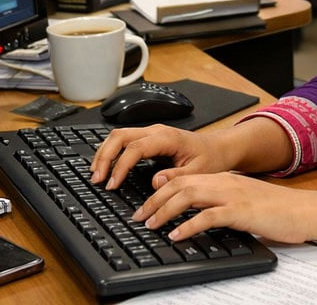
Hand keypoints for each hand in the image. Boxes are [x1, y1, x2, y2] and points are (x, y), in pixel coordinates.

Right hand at [89, 124, 236, 189]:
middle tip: (97, 179)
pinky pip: (124, 140)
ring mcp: (151, 133)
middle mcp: (156, 131)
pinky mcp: (149, 139)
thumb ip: (178, 178)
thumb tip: (155, 182)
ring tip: (96, 174)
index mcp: (168, 138)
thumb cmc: (211, 158)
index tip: (113, 184)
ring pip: (118, 135)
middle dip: (104, 156)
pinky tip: (106, 166)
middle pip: (120, 136)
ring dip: (104, 153)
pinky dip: (111, 152)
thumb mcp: (200, 172)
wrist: (220, 148)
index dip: (120, 166)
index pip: (135, 147)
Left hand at [134, 172, 316, 243]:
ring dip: (164, 210)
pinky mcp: (239, 211)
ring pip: (188, 196)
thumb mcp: (242, 200)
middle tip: (139, 216)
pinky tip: (176, 235)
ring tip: (150, 224)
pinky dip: (188, 226)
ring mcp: (231, 195)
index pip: (183, 179)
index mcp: (223, 179)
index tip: (145, 205)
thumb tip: (197, 212)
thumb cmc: (276, 209)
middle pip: (179, 185)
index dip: (160, 191)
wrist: (304, 211)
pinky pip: (207, 216)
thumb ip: (220, 202)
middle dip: (154, 200)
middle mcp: (224, 183)